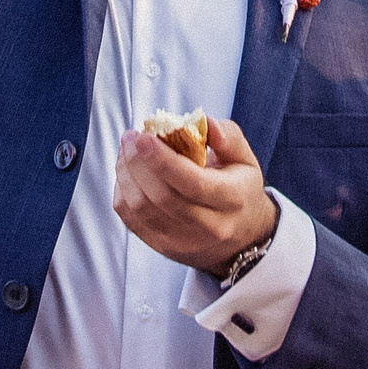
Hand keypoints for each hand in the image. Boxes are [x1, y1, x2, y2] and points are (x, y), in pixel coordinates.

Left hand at [112, 115, 278, 274]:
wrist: (240, 237)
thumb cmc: (239, 189)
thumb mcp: (244, 158)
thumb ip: (227, 136)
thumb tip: (202, 121)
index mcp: (232, 199)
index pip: (193, 183)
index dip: (163, 161)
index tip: (143, 137)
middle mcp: (209, 225)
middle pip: (163, 197)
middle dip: (138, 163)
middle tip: (131, 136)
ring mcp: (183, 242)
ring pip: (142, 209)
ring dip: (126, 175)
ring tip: (127, 150)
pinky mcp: (163, 247)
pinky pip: (131, 220)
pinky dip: (122, 192)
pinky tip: (126, 172)